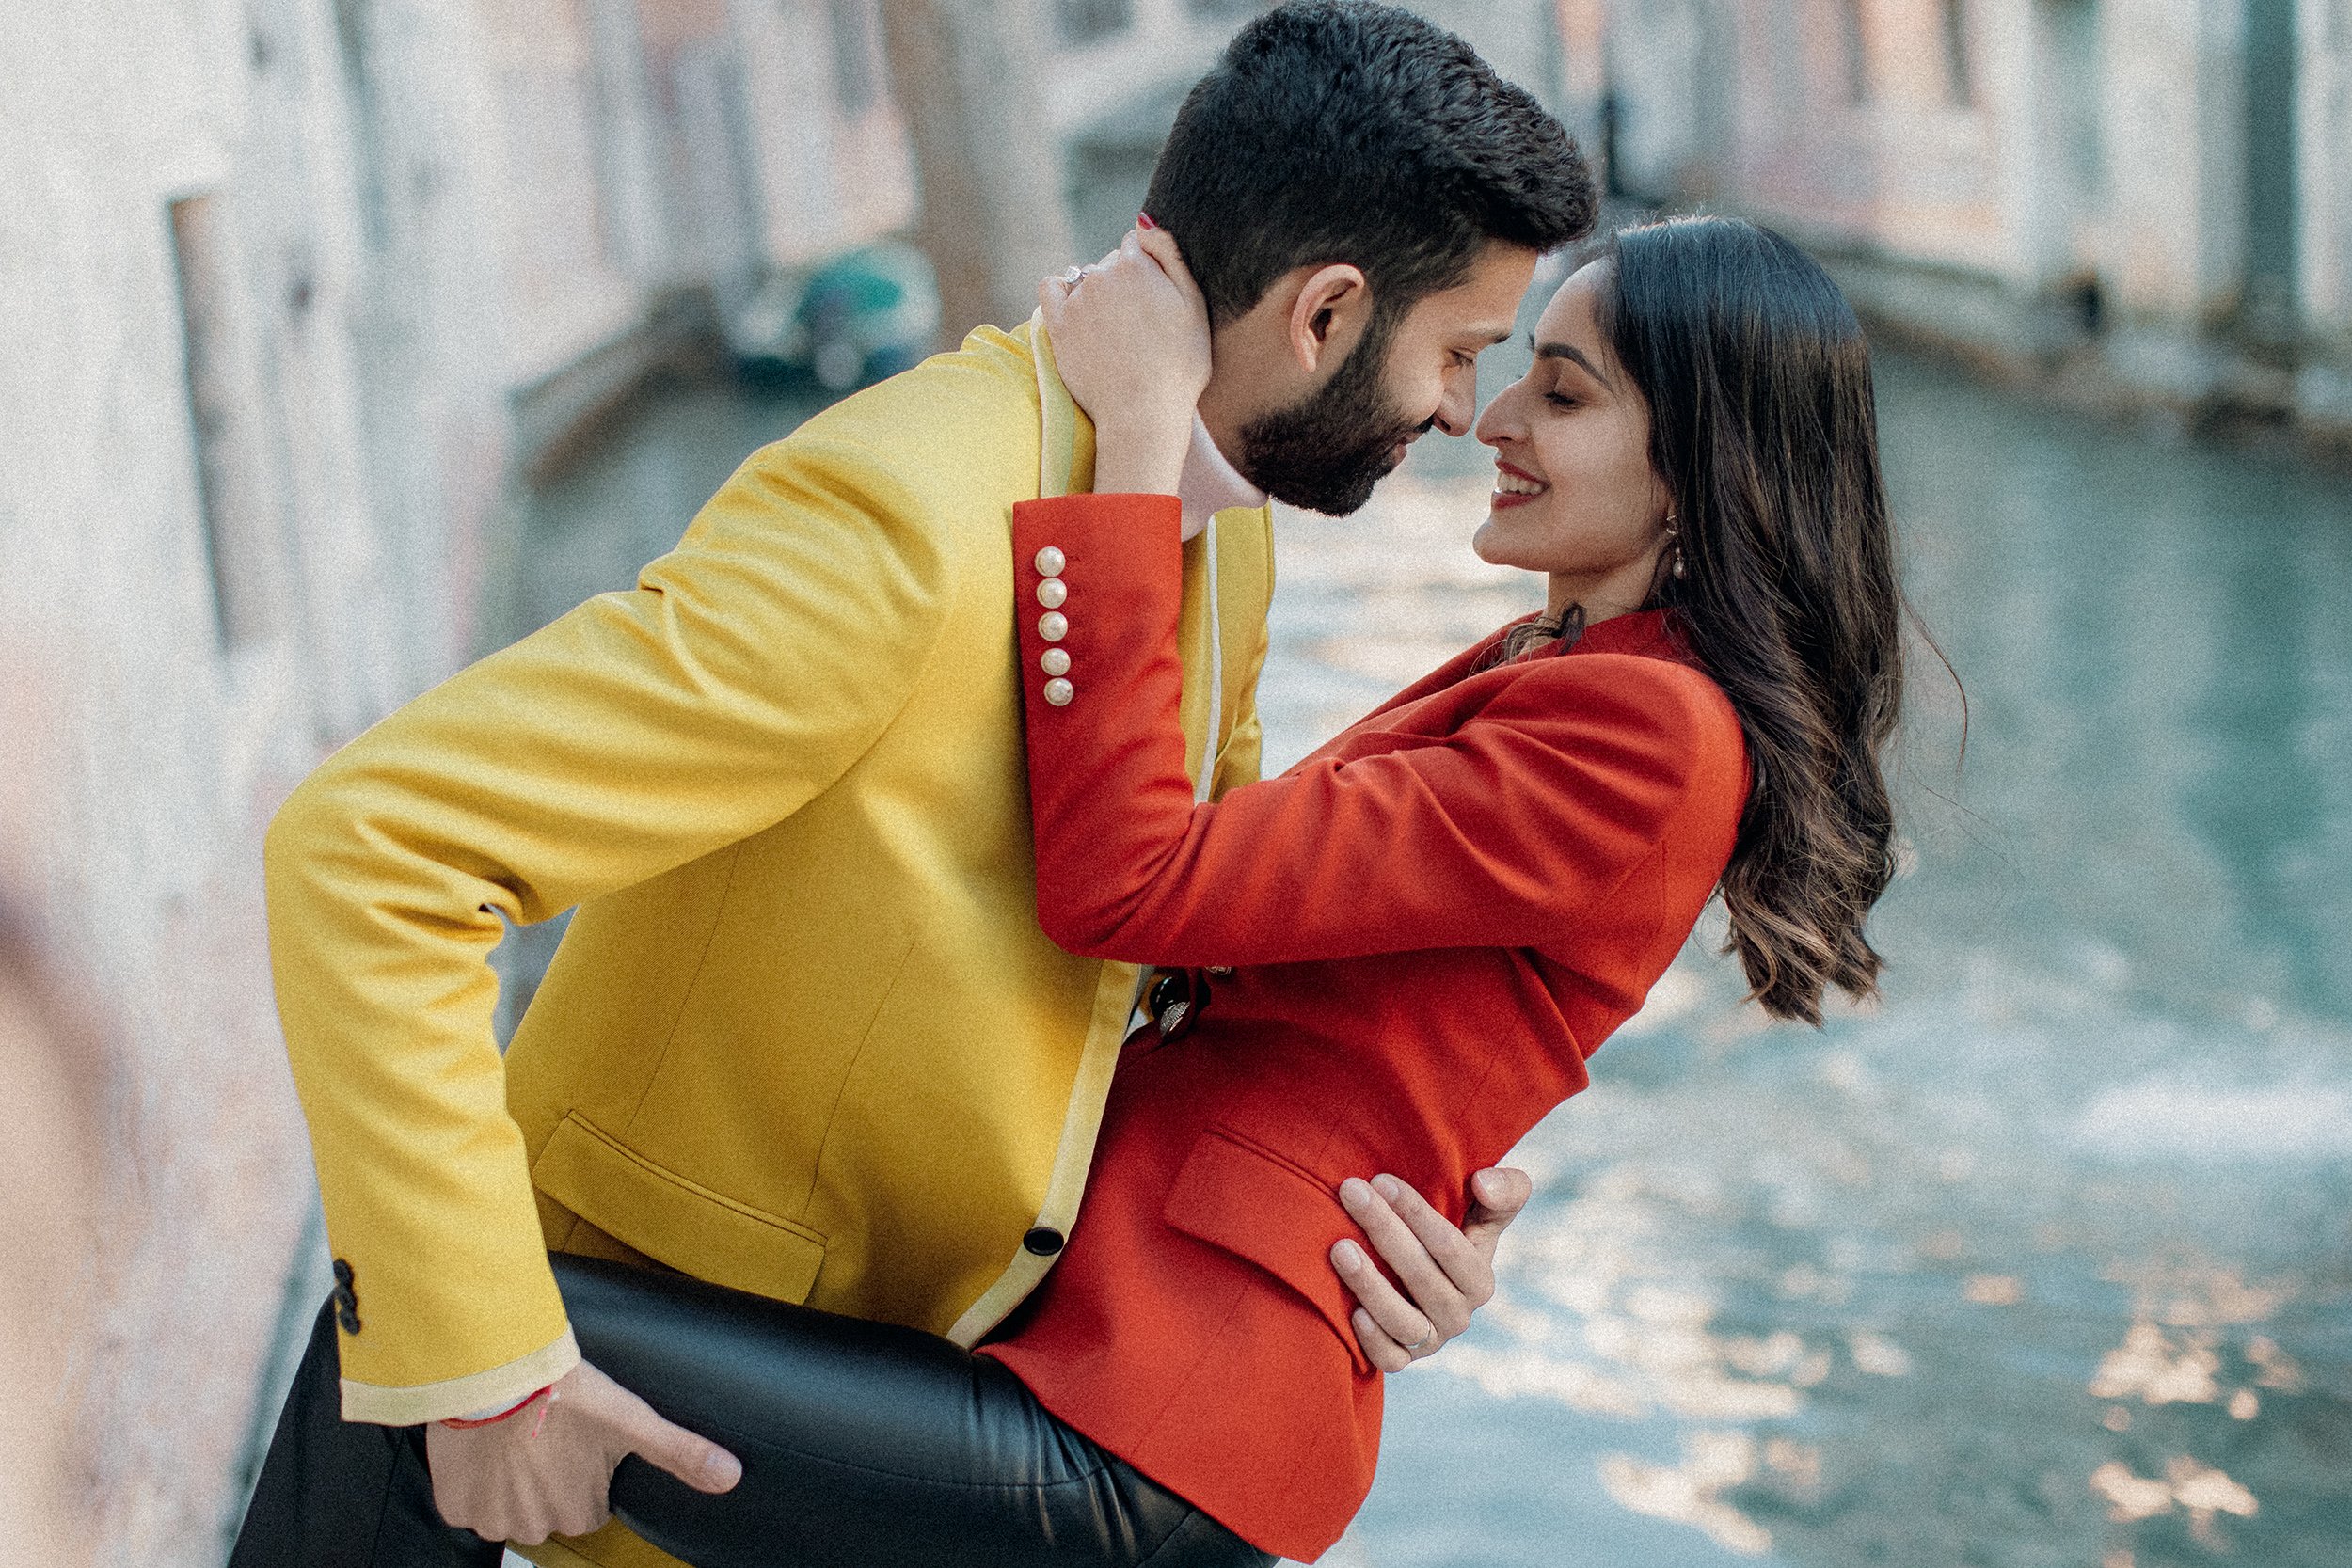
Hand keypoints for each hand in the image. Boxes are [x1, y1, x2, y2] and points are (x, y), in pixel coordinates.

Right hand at [425, 1358, 740, 1544]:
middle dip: (546, 1477)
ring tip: (517, 1434)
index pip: (587, 1505)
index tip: (576, 1440)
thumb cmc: (568, 1392)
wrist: (498, 1370)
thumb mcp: (631, 1419)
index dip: (583, 1470)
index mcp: (582, 1513)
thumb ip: (680, 1451)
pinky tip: (486, 1446)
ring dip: (509, 1479)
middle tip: (546, 1432)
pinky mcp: (454, 1505)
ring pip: (506, 1506)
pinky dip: (472, 1480)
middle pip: (546, 1507)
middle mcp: (536, 1526)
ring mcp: (491, 1519)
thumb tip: (730, 1476)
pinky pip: (466, 1502)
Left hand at [1037, 227, 1211, 492]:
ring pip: (1085, 278)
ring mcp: (1076, 300)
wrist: (1142, 413)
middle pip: (1110, 264)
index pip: (1135, 246)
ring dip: (1097, 294)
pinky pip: (1051, 288)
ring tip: (1114, 332)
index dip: (1148, 270)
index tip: (1154, 300)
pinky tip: (1076, 310)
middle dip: (1123, 283)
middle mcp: (1102, 276)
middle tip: (1138, 323)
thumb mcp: (1194, 306)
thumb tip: (1143, 222)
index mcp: (1137, 266)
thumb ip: (1171, 257)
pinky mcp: (1057, 325)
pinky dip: (1061, 292)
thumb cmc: (1179, 366)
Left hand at [1331, 1166, 1532, 1372]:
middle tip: (1350, 1192)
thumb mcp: (1485, 1210)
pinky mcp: (1402, 1358)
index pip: (1450, 1247)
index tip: (1380, 1180)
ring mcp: (1430, 1341)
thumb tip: (1484, 1183)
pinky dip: (1373, 1340)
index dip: (1416, 1213)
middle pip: (1421, 1277)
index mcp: (1480, 1281)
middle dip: (1383, 1229)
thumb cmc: (1452, 1231)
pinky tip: (1352, 1312)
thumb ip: (1504, 1190)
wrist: (1416, 1270)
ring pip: (1403, 1321)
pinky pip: (1390, 1359)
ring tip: (1339, 1247)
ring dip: (1370, 1284)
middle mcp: (1458, 1316)